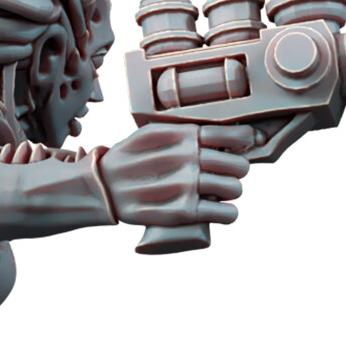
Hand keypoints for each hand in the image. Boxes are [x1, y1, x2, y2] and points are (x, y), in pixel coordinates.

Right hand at [96, 123, 254, 227]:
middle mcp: (187, 158)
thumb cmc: (131, 159)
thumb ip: (184, 132)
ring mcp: (185, 185)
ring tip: (220, 194)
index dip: (244, 143)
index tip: (239, 149)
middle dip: (236, 171)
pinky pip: (227, 214)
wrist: (101, 187)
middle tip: (224, 175)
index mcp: (183, 136)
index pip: (234, 136)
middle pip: (239, 166)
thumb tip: (224, 137)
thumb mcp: (152, 133)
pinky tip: (223, 212)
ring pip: (235, 189)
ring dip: (232, 192)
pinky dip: (230, 214)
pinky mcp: (182, 212)